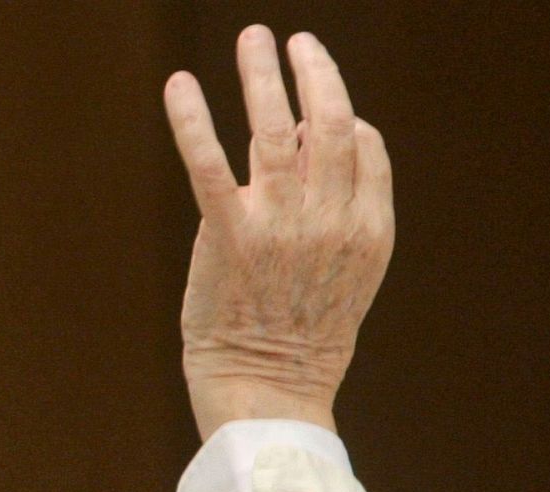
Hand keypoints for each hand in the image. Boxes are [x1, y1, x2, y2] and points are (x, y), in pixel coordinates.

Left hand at [164, 25, 393, 440]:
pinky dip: (191, 118)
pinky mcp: (228, 237)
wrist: (268, 395)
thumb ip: (343, 215)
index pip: (366, 146)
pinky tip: (179, 84)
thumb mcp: (349, 278)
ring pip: (273, 128)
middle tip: (296, 41)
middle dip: (315, 71)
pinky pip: (209, 162)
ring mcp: (280, 227)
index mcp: (369, 232)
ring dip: (261, 73)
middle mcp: (331, 222)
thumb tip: (308, 147)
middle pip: (329, 122)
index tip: (317, 106)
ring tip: (253, 38)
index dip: (345, 116)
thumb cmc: (304, 341)